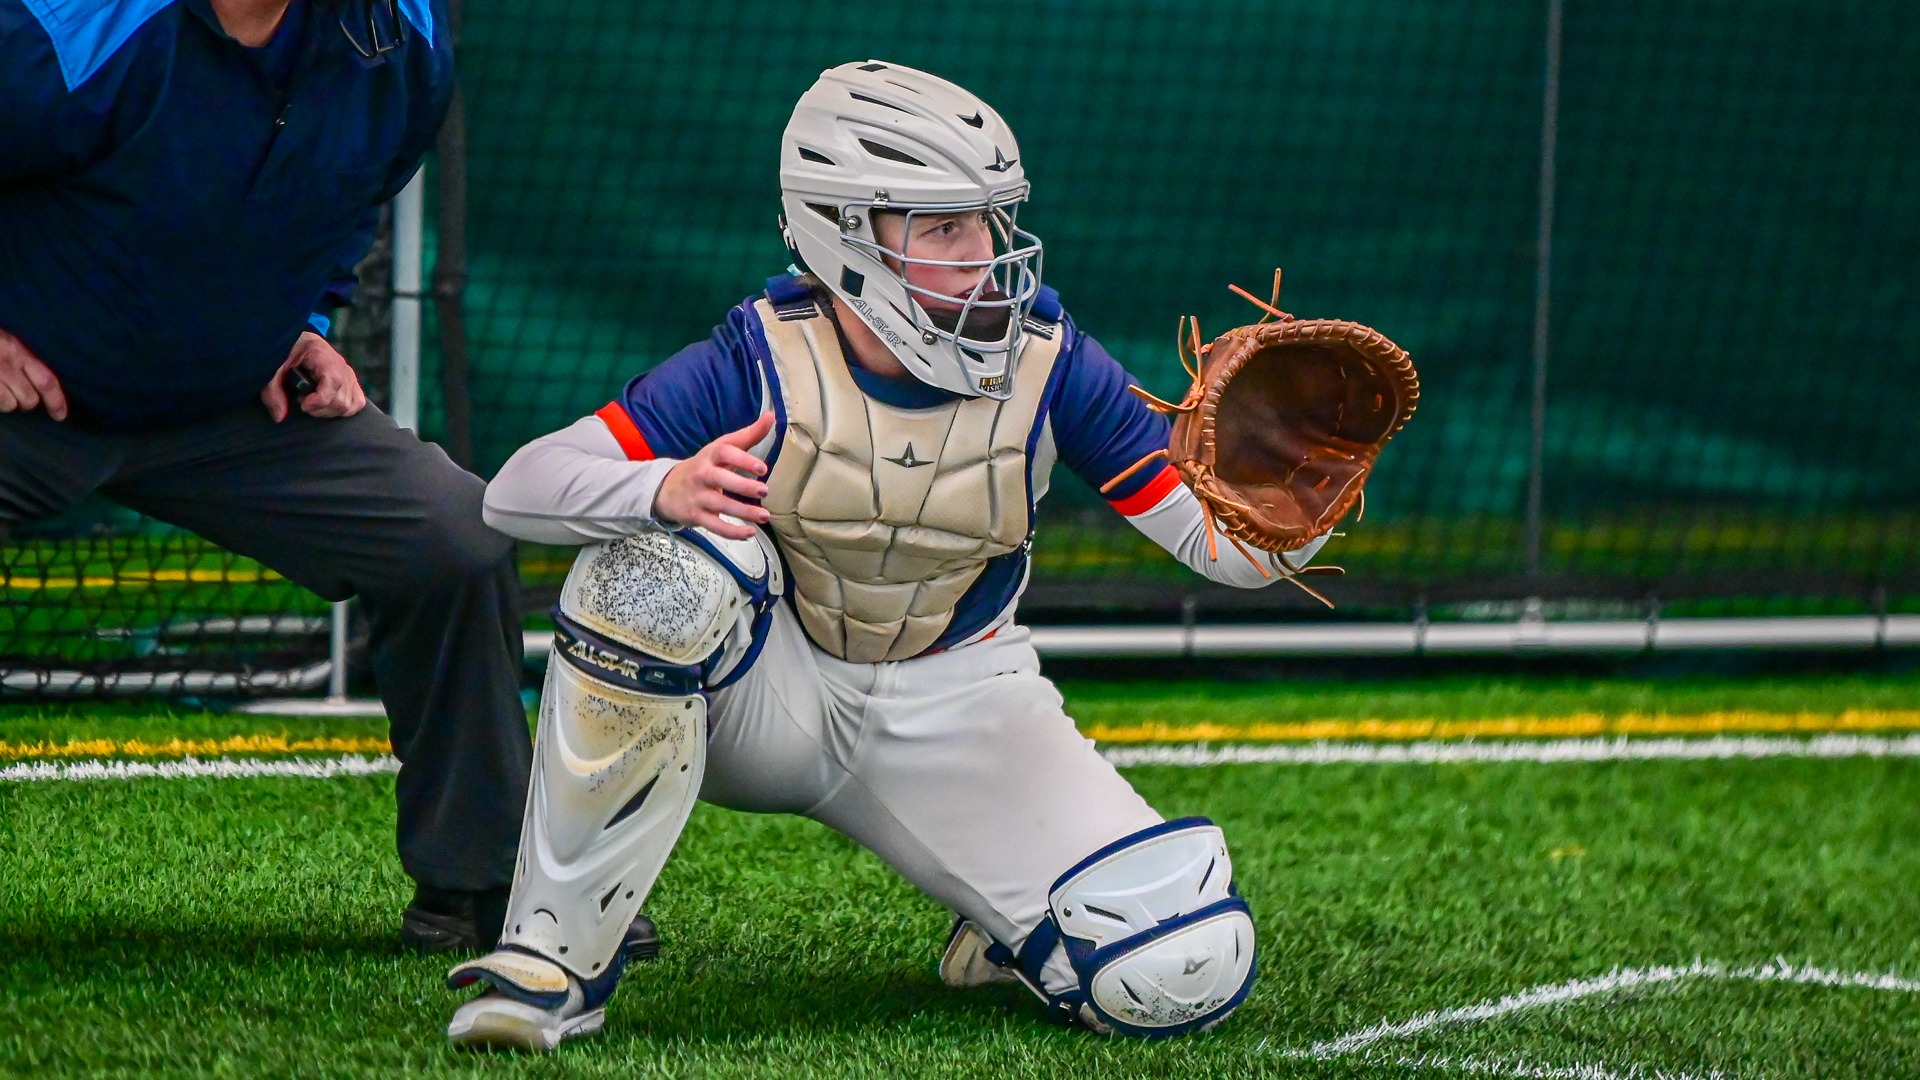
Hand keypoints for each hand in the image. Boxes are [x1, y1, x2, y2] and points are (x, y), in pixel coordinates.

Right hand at [0, 326, 67, 420]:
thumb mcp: (5, 342)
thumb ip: (21, 361)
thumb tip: (40, 390)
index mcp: (16, 350)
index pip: (46, 380)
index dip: (57, 401)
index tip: (60, 417)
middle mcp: (5, 364)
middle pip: (29, 400)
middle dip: (24, 403)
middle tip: (14, 395)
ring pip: (8, 405)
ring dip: (4, 403)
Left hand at [262, 331, 366, 421]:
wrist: (297, 341)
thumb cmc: (286, 352)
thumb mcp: (272, 367)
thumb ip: (272, 390)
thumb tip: (280, 416)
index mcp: (323, 355)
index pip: (333, 382)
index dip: (319, 400)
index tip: (302, 404)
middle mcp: (341, 365)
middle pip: (341, 400)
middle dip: (319, 408)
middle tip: (302, 400)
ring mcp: (348, 374)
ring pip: (349, 405)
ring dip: (328, 410)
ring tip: (313, 402)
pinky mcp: (351, 382)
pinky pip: (357, 403)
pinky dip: (343, 410)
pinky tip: (326, 405)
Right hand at [652, 412, 774, 539]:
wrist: (667, 488)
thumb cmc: (705, 466)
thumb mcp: (721, 447)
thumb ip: (748, 435)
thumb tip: (771, 415)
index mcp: (710, 456)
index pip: (724, 452)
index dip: (742, 459)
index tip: (762, 468)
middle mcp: (702, 475)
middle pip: (720, 479)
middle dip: (742, 486)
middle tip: (764, 491)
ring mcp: (698, 496)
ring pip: (720, 505)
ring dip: (743, 512)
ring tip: (765, 516)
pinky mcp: (696, 516)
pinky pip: (715, 526)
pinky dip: (732, 532)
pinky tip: (750, 533)